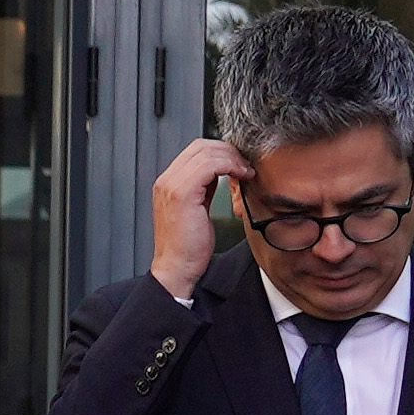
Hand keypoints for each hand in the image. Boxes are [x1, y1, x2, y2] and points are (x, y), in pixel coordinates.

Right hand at [148, 137, 243, 301]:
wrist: (177, 269)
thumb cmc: (187, 247)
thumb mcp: (198, 209)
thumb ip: (205, 188)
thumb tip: (221, 172)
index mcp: (168, 182)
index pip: (196, 149)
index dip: (221, 151)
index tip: (239, 162)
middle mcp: (167, 180)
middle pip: (201, 145)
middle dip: (229, 151)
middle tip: (246, 164)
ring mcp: (172, 185)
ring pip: (206, 152)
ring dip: (232, 158)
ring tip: (246, 171)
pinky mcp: (183, 193)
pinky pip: (210, 165)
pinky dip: (230, 166)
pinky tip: (241, 176)